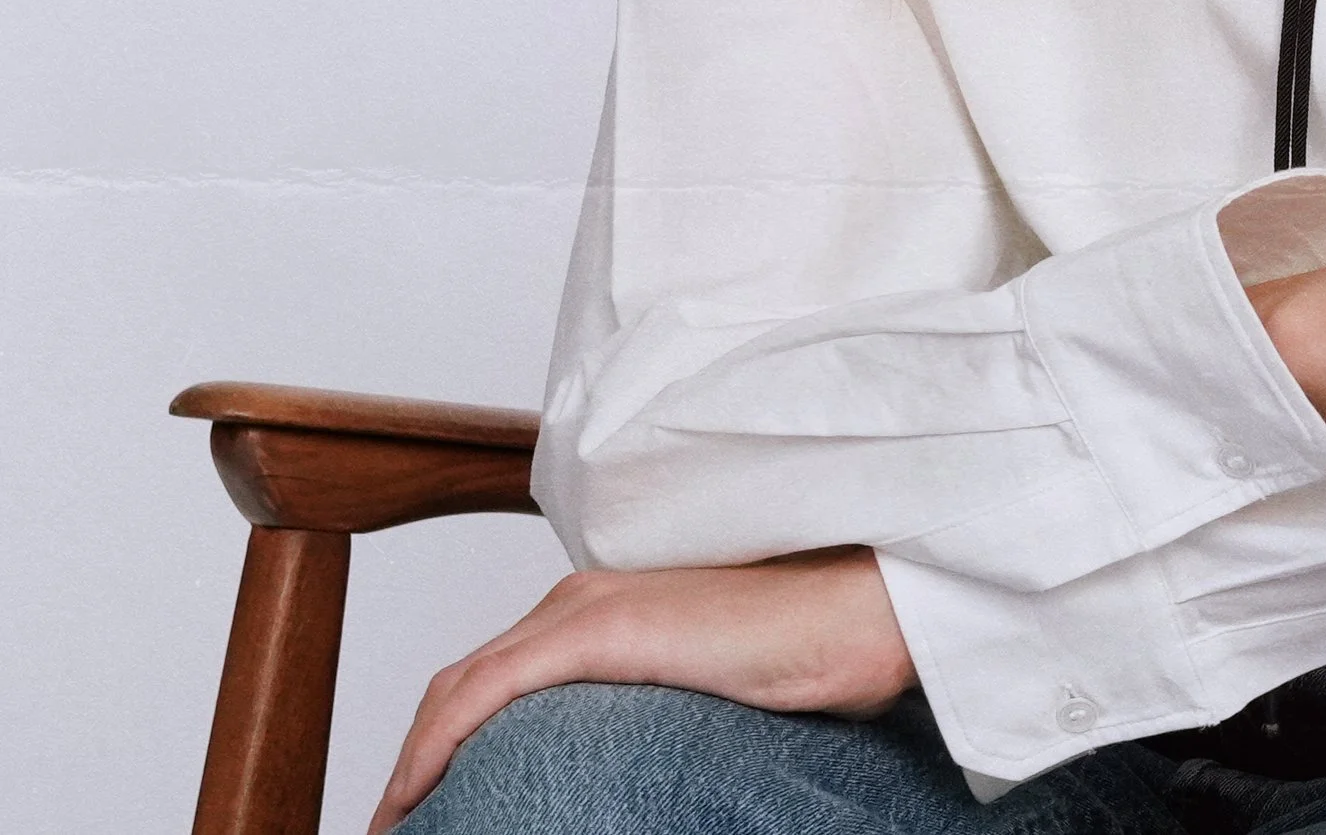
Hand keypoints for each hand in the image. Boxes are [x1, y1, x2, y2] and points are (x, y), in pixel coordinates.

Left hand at [369, 545, 913, 830]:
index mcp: (604, 599)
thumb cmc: (801, 653)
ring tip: (395, 828)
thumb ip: (652, 705)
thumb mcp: (702, 687)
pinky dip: (431, 748)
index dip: (447, 741)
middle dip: (415, 759)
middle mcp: (580, 593)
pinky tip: (411, 798)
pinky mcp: (595, 631)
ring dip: (411, 762)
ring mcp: (584, 607)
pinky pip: (479, 694)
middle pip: (462, 682)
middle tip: (397, 828)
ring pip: (458, 689)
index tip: (428, 808)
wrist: (850, 613)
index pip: (496, 674)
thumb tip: (628, 765)